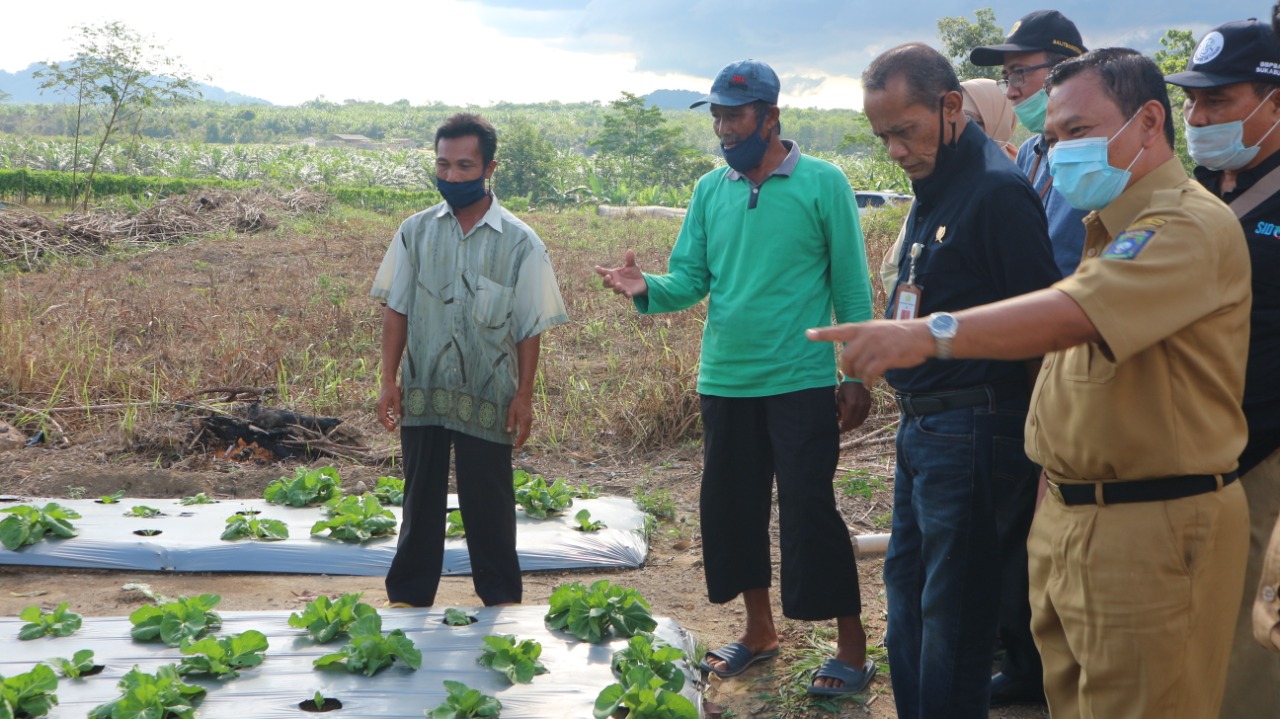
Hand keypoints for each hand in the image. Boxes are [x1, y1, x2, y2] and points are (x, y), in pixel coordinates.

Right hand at [376, 384, 401, 431]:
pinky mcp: (382, 404)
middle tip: (394, 428)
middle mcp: (379, 406)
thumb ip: (397, 408)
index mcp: (382, 405)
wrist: (388, 381)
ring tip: (394, 424)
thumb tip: (398, 418)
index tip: (392, 428)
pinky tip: (393, 418)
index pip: (382, 418)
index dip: (387, 424)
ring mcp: (380, 405)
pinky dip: (387, 416)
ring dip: (387, 421)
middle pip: (381, 418)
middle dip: (387, 424)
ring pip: (382, 416)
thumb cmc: (393, 389)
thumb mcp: (397, 398)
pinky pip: (383, 413)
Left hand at [506, 392, 532, 448]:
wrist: (524, 396)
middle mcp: (529, 422)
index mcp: (524, 421)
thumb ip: (510, 422)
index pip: (522, 434)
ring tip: (518, 443)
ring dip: (524, 438)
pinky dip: (525, 434)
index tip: (515, 446)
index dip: (519, 441)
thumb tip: (509, 432)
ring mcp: (530, 420)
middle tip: (516, 447)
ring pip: (528, 432)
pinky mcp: (530, 419)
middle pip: (526, 435)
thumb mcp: (511, 412)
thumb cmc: (516, 403)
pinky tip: (521, 435)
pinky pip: (528, 429)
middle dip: (522, 441)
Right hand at [593, 249, 647, 297]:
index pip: (605, 272)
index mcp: (614, 274)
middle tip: (607, 276)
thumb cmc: (632, 272)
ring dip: (616, 288)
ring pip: (615, 290)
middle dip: (606, 281)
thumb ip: (629, 259)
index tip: (596, 267)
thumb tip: (630, 250)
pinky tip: (628, 293)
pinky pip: (626, 295)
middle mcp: (615, 282)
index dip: (600, 270)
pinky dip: (627, 294)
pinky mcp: (628, 293)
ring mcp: (621, 288)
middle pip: (606, 283)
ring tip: (618, 284)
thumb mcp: (631, 265)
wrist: (641, 281)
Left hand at [806, 320, 933, 384]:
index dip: (823, 334)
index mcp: (865, 328)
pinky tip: (871, 383)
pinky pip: (869, 374)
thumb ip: (865, 339)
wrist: (923, 335)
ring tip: (867, 378)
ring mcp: (876, 346)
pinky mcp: (886, 357)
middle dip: (846, 369)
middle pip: (845, 357)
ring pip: (858, 367)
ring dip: (860, 376)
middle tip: (850, 374)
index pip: (840, 330)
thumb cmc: (902, 335)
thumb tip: (854, 357)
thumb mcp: (880, 330)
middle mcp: (867, 335)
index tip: (808, 334)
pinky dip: (868, 381)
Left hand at [836, 381, 871, 431]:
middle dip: (848, 428)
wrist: (857, 378)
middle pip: (854, 423)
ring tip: (848, 427)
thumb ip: (840, 409)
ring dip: (854, 426)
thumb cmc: (846, 387)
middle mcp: (860, 406)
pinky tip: (855, 422)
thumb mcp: (839, 397)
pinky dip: (859, 421)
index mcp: (851, 404)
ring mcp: (866, 405)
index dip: (843, 428)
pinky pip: (864, 416)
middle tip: (843, 430)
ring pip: (860, 421)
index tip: (839, 431)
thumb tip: (839, 420)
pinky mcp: (869, 404)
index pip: (847, 421)